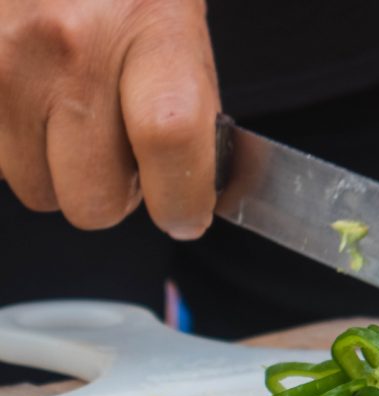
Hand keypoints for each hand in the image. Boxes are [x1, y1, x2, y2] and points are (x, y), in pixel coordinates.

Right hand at [0, 0, 219, 238]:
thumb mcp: (178, 28)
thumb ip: (187, 114)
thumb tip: (188, 194)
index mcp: (150, 28)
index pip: (171, 138)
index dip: (182, 198)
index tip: (186, 215)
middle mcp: (69, 46)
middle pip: (94, 199)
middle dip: (113, 193)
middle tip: (120, 154)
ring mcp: (1, 62)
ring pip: (38, 189)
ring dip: (61, 170)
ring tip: (73, 115)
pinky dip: (20, 146)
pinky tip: (37, 101)